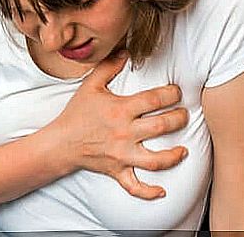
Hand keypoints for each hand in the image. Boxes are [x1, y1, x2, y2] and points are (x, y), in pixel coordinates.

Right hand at [56, 51, 187, 199]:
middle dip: (179, 119)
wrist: (60, 143)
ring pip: (156, 159)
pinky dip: (149, 192)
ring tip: (183, 149)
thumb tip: (125, 51)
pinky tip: (162, 191)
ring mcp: (122, 154)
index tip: (176, 91)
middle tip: (183, 115)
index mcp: (120, 110)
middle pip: (162, 126)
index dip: (171, 93)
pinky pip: (135, 186)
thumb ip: (108, 67)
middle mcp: (125, 133)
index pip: (154, 99)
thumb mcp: (90, 86)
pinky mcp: (118, 170)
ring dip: (174, 155)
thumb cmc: (76, 114)